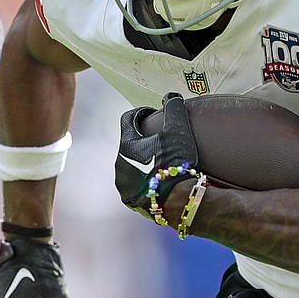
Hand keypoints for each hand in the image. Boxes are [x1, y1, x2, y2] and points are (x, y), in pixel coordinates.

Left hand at [115, 92, 198, 219]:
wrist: (178, 201)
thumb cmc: (177, 164)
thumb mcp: (178, 131)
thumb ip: (174, 109)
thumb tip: (170, 96)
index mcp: (127, 144)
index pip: (128, 118)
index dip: (141, 112)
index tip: (153, 114)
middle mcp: (119, 163)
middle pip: (129, 143)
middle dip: (142, 138)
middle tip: (161, 138)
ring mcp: (123, 183)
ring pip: (130, 164)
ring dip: (141, 159)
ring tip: (160, 160)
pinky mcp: (129, 199)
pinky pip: (134, 183)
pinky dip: (143, 177)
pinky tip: (157, 178)